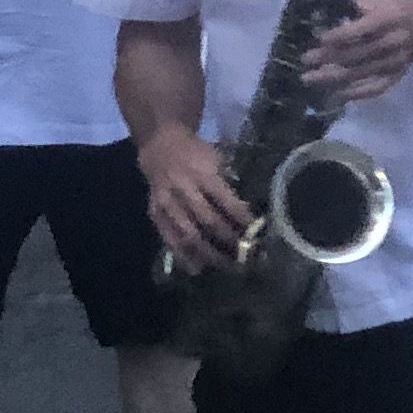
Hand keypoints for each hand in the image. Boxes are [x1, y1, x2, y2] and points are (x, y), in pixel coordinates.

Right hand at [139, 124, 257, 270]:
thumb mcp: (217, 159)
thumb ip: (228, 182)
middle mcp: (184, 190)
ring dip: (207, 253)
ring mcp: (167, 203)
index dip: (242, 219)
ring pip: (187, 234)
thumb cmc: (196, 153)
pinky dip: (181, 255)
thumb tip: (248, 210)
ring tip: (225, 267)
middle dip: (228, 241)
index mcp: (204, 174)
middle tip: (245, 258)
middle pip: (207, 221)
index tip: (258, 235)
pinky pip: (167, 238)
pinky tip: (195, 268)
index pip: (226, 201)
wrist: (160, 145)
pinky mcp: (154, 213)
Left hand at [299, 0, 412, 105]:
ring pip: (360, 73)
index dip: (337, 36)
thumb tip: (319, 16)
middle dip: (327, 58)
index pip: (359, 31)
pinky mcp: (396, 76)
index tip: (318, 40)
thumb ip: (354, 7)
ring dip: (332, 77)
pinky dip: (354, 93)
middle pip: (356, 54)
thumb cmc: (396, 8)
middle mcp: (394, 41)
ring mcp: (396, 62)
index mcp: (389, 18)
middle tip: (305, 60)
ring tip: (309, 78)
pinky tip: (335, 95)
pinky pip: (374, 88)